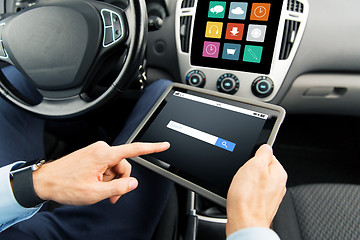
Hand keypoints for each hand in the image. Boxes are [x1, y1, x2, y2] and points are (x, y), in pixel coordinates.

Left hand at [32, 141, 169, 205]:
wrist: (45, 181)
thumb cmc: (65, 185)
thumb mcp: (95, 193)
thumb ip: (118, 188)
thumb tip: (133, 183)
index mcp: (104, 154)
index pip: (134, 149)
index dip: (151, 148)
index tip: (163, 145)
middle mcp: (101, 149)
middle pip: (124, 165)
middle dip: (120, 181)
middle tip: (112, 195)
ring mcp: (96, 151)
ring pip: (115, 167)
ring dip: (111, 181)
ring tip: (99, 191)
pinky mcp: (92, 155)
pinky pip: (107, 166)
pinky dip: (105, 177)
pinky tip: (95, 184)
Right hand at [226, 144, 286, 235]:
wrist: (244, 223)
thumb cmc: (248, 198)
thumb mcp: (254, 165)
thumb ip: (262, 153)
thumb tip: (266, 147)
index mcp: (278, 173)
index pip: (267, 155)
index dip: (254, 157)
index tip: (247, 163)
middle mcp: (278, 185)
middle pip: (260, 169)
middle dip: (249, 171)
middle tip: (243, 177)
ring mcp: (270, 197)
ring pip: (255, 182)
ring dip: (246, 183)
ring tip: (241, 189)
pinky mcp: (261, 206)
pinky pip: (252, 194)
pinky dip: (245, 194)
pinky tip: (240, 197)